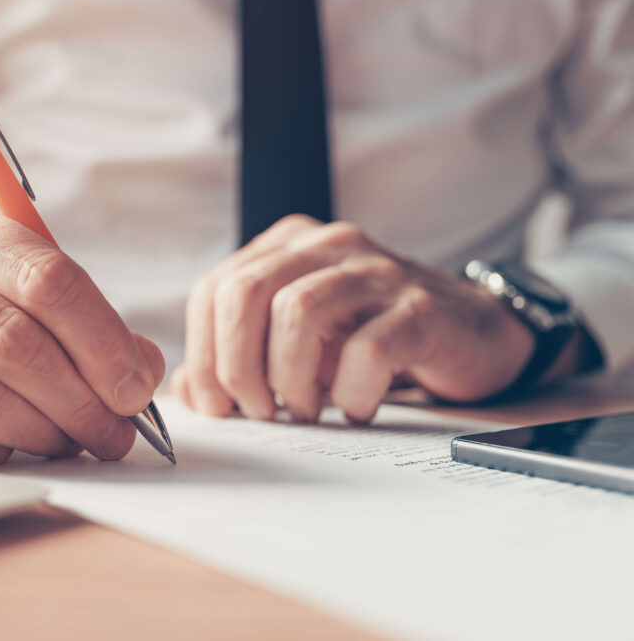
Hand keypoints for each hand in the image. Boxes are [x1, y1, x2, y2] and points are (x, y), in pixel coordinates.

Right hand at [0, 195, 164, 465]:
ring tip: (67, 441)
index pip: (44, 277)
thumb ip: (80, 317)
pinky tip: (12, 448)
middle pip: (11, 340)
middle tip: (112, 430)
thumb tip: (142, 371)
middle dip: (78, 397)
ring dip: (38, 431)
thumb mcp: (6, 283)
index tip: (135, 386)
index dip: (101, 339)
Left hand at [172, 216, 534, 422]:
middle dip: (236, 365)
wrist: (469, 333)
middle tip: (256, 411)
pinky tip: (356, 409)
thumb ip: (237, 360)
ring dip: (289, 377)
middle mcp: (326, 246)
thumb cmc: (370, 338)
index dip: (204, 354)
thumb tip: (188, 392)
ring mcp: (375, 270)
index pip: (214, 289)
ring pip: (298, 311)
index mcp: (285, 247)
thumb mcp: (296, 345)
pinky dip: (351, 392)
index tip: (216, 406)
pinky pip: (368, 348)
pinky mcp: (420, 306)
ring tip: (304, 411)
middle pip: (245, 293)